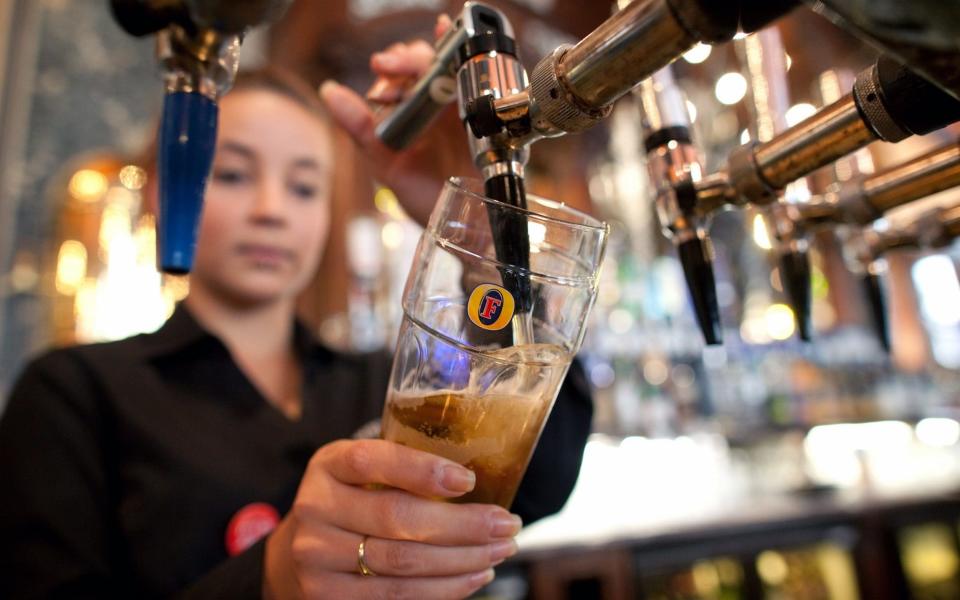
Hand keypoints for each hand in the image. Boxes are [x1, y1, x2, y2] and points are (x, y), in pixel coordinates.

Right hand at [264, 439, 520, 599]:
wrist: (296, 554)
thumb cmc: (348, 502)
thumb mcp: (361, 472)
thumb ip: (402, 467)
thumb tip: (477, 478)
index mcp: (328, 465)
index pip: (372, 461)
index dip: (422, 470)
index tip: (468, 480)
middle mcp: (316, 508)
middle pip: (398, 519)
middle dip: (464, 524)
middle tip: (506, 523)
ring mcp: (318, 557)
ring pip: (404, 563)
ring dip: (463, 560)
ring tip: (499, 550)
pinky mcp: (329, 598)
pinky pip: (396, 596)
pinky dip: (444, 589)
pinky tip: (472, 576)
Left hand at [319, 15, 474, 226]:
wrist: (470, 225)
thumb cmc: (428, 198)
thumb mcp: (387, 165)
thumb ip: (359, 128)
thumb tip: (329, 91)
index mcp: (408, 116)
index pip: (396, 78)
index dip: (389, 70)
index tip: (381, 74)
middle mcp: (432, 106)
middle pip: (419, 65)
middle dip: (404, 60)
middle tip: (391, 66)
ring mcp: (458, 105)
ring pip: (442, 63)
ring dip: (428, 53)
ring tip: (416, 60)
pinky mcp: (482, 108)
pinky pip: (471, 72)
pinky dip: (459, 48)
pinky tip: (444, 30)